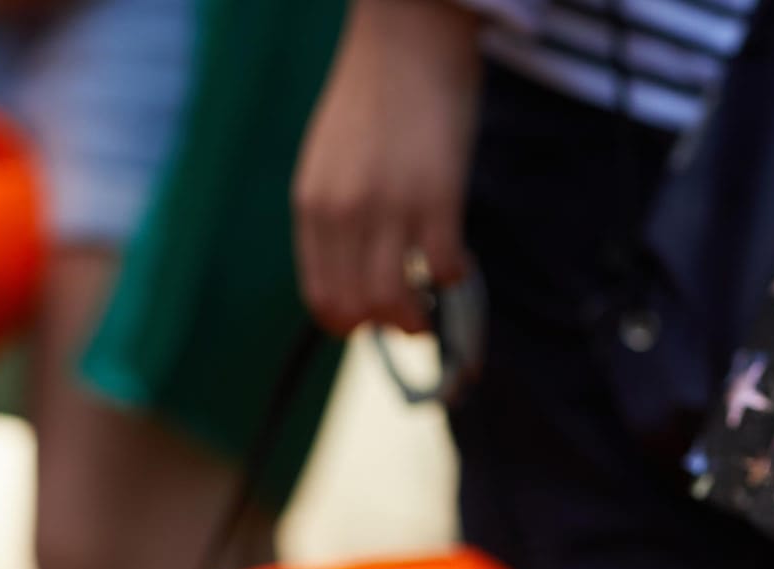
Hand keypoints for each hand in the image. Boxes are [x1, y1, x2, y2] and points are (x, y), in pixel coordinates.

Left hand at [293, 0, 481, 334]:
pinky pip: (444, 267)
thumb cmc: (374, 96)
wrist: (406, 39)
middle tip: (413, 318)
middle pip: (357, 307)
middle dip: (387, 326)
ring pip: (395, 301)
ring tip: (435, 305)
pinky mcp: (436, 198)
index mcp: (312, 206)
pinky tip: (461, 262)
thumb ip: (337, 213)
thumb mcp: (331, 161)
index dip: (350, 323)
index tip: (373, 321)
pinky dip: (456, 278)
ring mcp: (388, 208)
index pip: (322, 296)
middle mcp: (342, 213)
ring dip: (419, 317)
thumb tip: (357, 266)